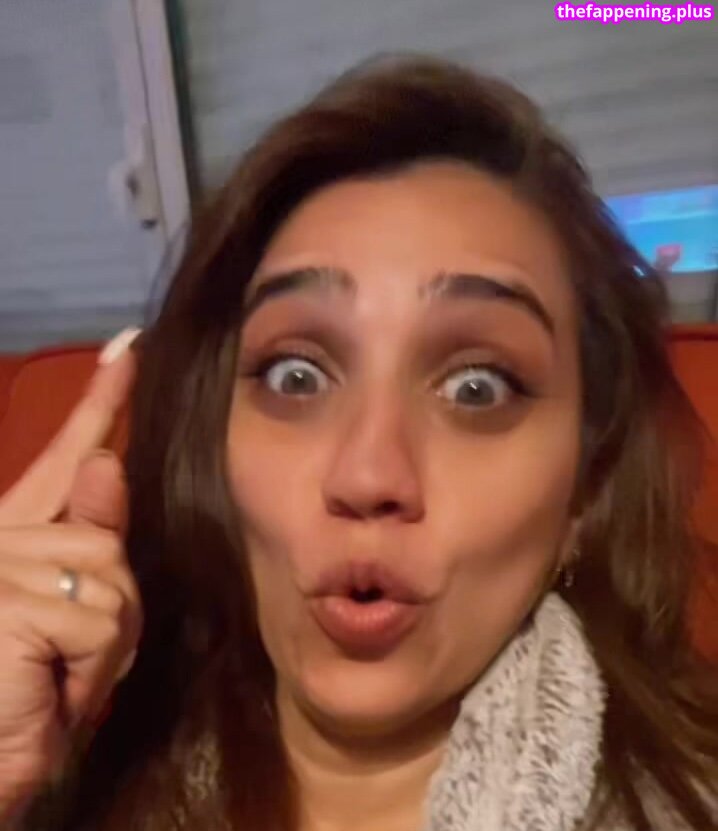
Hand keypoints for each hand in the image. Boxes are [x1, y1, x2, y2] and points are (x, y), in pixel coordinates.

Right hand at [0, 332, 142, 818]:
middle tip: (66, 662)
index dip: (103, 399)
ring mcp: (1, 563)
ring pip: (115, 582)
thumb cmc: (22, 691)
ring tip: (53, 680)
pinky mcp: (10, 601)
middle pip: (112, 542)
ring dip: (103, 649)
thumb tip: (108, 466)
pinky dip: (90, 671)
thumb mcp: (67, 615)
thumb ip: (88, 542)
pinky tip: (46, 691)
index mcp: (18, 533)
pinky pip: (101, 622)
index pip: (70, 452)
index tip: (129, 347)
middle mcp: (4, 537)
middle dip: (111, 613)